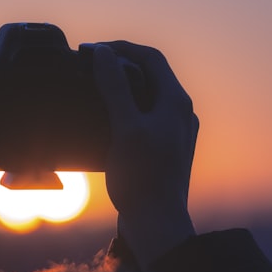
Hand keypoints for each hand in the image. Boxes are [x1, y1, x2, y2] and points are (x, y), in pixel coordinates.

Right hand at [92, 42, 197, 269]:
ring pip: (147, 98)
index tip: (92, 50)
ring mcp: (174, 133)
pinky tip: (105, 124)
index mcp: (176, 102)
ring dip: (122, 89)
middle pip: (151, 75)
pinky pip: (144, 120)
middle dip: (120, 66)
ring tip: (94, 91)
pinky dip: (124, 112)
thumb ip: (115, 88)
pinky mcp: (164, 152)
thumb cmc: (143, 178)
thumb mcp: (125, 128)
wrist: (157, 224)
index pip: (151, 57)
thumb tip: (103, 53)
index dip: (121, 47)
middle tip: (90, 67)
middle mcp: (180, 114)